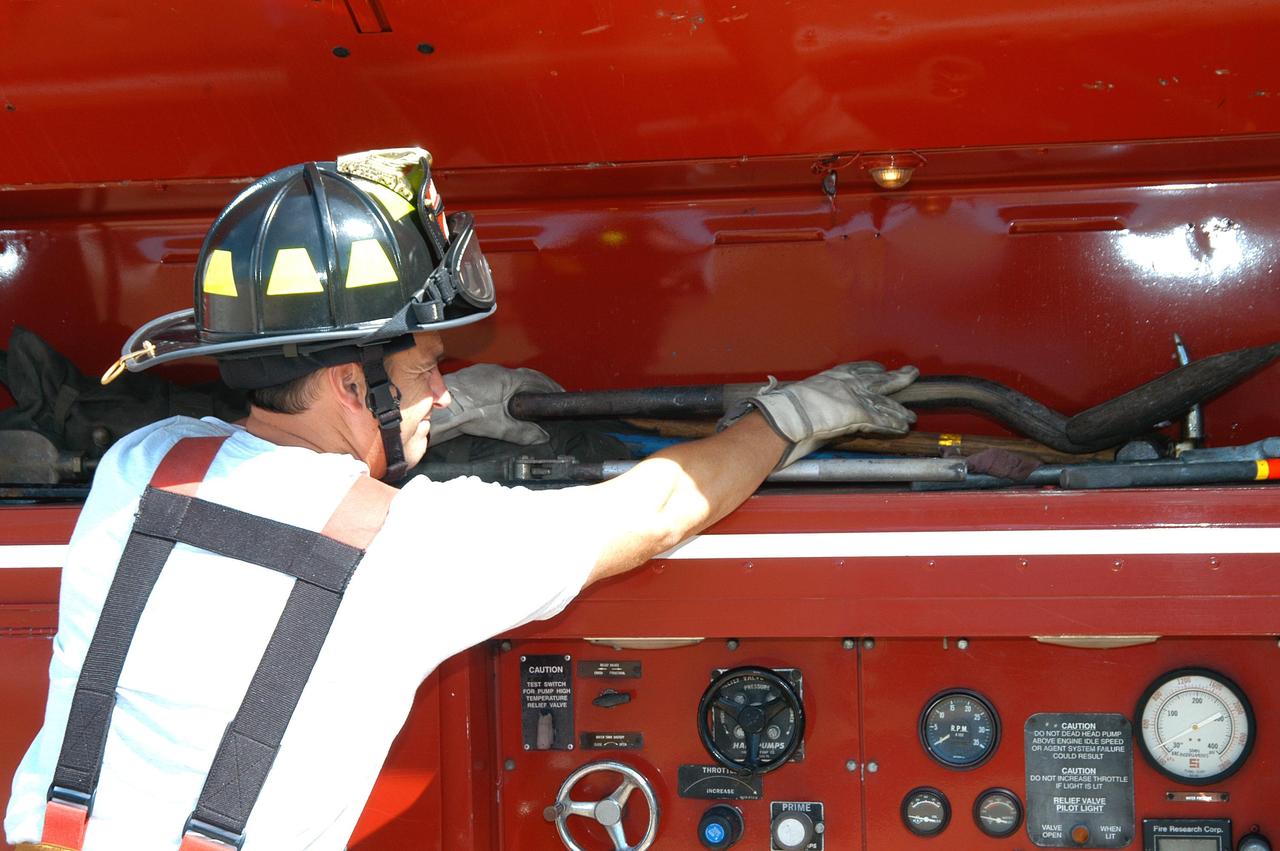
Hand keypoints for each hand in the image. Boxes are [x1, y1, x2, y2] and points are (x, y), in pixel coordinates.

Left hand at [429, 364, 562, 444]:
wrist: (440, 411)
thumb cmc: (465, 413)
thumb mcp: (501, 427)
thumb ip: (524, 432)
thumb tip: (541, 436)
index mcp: (508, 379)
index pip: (537, 379)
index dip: (550, 386)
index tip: (558, 393)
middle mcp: (496, 371)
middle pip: (524, 377)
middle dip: (537, 386)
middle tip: (547, 396)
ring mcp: (483, 372)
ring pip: (509, 378)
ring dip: (519, 388)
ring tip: (526, 400)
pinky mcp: (472, 377)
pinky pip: (495, 380)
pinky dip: (504, 389)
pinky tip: (502, 400)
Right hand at [719, 361, 917, 467]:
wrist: (786, 415)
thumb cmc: (784, 408)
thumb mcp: (797, 397)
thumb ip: (807, 400)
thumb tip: (800, 408)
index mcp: (830, 377)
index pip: (857, 369)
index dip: (870, 369)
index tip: (879, 368)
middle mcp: (846, 383)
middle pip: (879, 379)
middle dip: (896, 378)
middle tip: (910, 373)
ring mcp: (854, 397)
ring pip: (884, 402)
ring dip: (899, 410)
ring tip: (911, 416)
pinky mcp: (859, 413)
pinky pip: (881, 420)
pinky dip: (893, 423)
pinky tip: (903, 426)